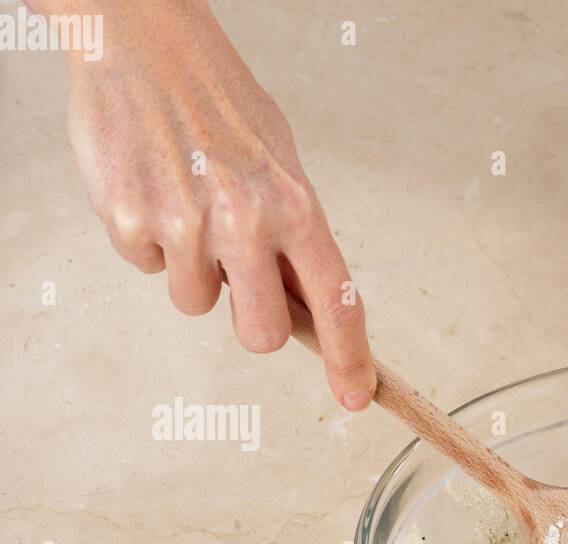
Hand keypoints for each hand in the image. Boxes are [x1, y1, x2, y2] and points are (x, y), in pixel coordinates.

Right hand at [63, 4, 375, 408]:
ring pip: (195, 303)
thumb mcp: (282, 167)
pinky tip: (153, 189)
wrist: (144, 43)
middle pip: (261, 334)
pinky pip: (144, 267)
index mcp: (297, 207)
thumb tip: (313, 312)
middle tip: (239, 280)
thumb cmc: (223, 107)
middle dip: (252, 323)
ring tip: (188, 207)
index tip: (355, 396)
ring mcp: (186, 223)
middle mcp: (246, 221)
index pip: (337, 302)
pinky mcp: (131, 219)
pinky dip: (148, 241)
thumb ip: (298, 239)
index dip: (348, 358)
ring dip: (192, 271)